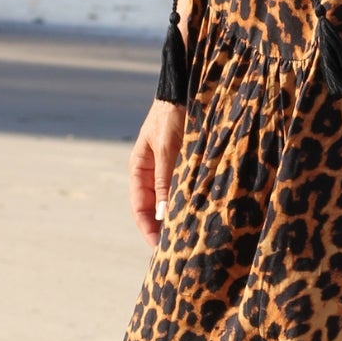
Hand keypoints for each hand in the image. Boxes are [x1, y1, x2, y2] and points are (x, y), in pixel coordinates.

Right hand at [129, 98, 185, 247]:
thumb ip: (165, 180)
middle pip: (155, 209)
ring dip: (179, 217)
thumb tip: (163, 215)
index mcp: (139, 169)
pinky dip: (191, 202)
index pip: (139, 208)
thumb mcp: (167, 148)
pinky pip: (185, 189)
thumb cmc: (172, 116)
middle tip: (179, 250)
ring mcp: (169, 169)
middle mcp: (152, 173)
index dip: (148, 230)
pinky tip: (203, 213)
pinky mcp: (186, 164)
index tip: (160, 249)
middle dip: (164, 229)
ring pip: (172, 201)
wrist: (186, 90)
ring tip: (192, 237)